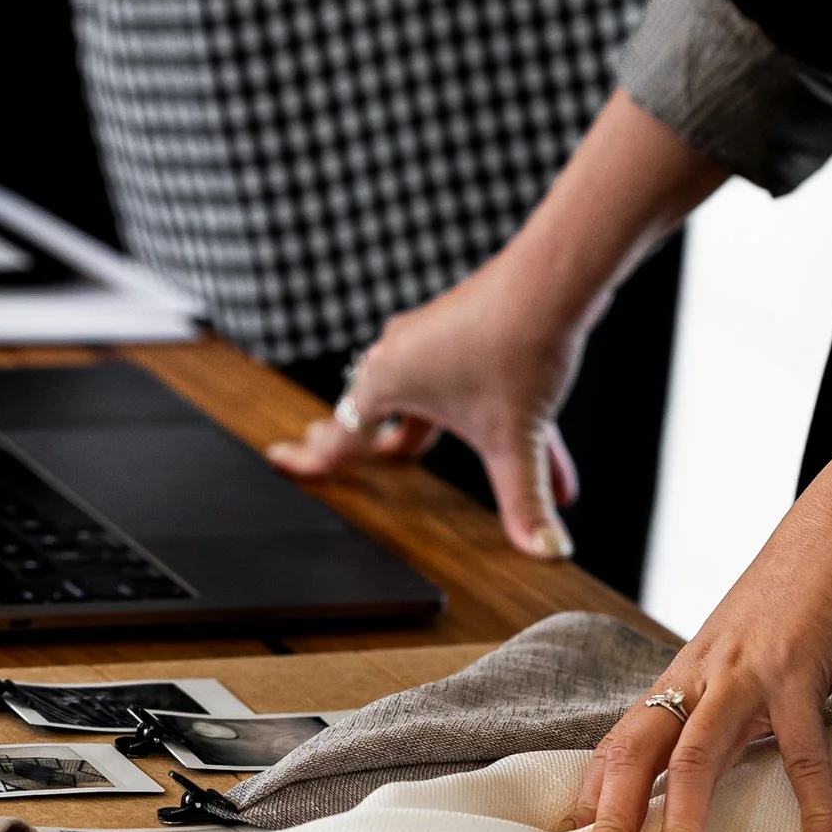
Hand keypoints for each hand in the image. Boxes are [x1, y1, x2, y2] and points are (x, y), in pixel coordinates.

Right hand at [270, 94, 721, 555]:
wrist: (551, 282)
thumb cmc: (516, 347)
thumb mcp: (515, 441)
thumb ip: (525, 500)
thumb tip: (545, 548)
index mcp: (386, 382)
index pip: (340, 436)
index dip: (312, 459)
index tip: (280, 459)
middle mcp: (398, 355)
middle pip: (382, 417)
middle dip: (382, 449)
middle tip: (349, 457)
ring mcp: (430, 338)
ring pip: (440, 405)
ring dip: (467, 442)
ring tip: (495, 472)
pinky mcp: (464, 327)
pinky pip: (471, 386)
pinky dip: (497, 419)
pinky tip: (551, 453)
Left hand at [563, 377, 831, 831]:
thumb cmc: (807, 583)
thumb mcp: (750, 642)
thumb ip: (733, 692)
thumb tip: (729, 742)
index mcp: (689, 668)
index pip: (626, 735)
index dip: (596, 787)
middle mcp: (703, 670)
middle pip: (637, 748)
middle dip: (611, 812)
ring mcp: (746, 670)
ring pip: (695, 753)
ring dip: (680, 816)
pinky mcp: (796, 669)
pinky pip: (799, 748)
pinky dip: (812, 802)